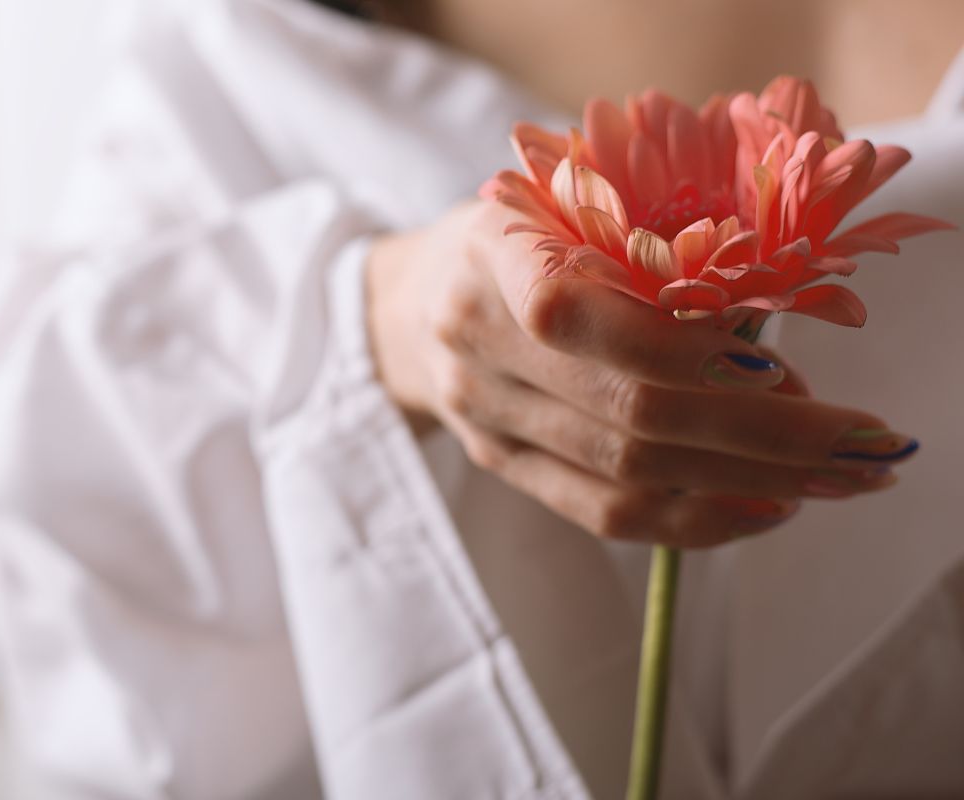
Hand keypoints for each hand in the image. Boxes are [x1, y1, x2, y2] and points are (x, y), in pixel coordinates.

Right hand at [365, 201, 916, 547]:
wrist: (407, 305)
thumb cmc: (509, 239)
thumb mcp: (561, 204)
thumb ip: (640, 248)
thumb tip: (767, 321)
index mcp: (490, 251)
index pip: (573, 313)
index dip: (675, 345)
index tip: (774, 361)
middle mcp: (475, 342)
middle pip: (625, 408)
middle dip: (760, 432)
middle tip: (857, 439)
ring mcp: (482, 414)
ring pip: (623, 471)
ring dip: (742, 481)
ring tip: (830, 477)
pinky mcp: (500, 464)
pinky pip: (598, 512)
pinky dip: (690, 520)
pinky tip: (760, 510)